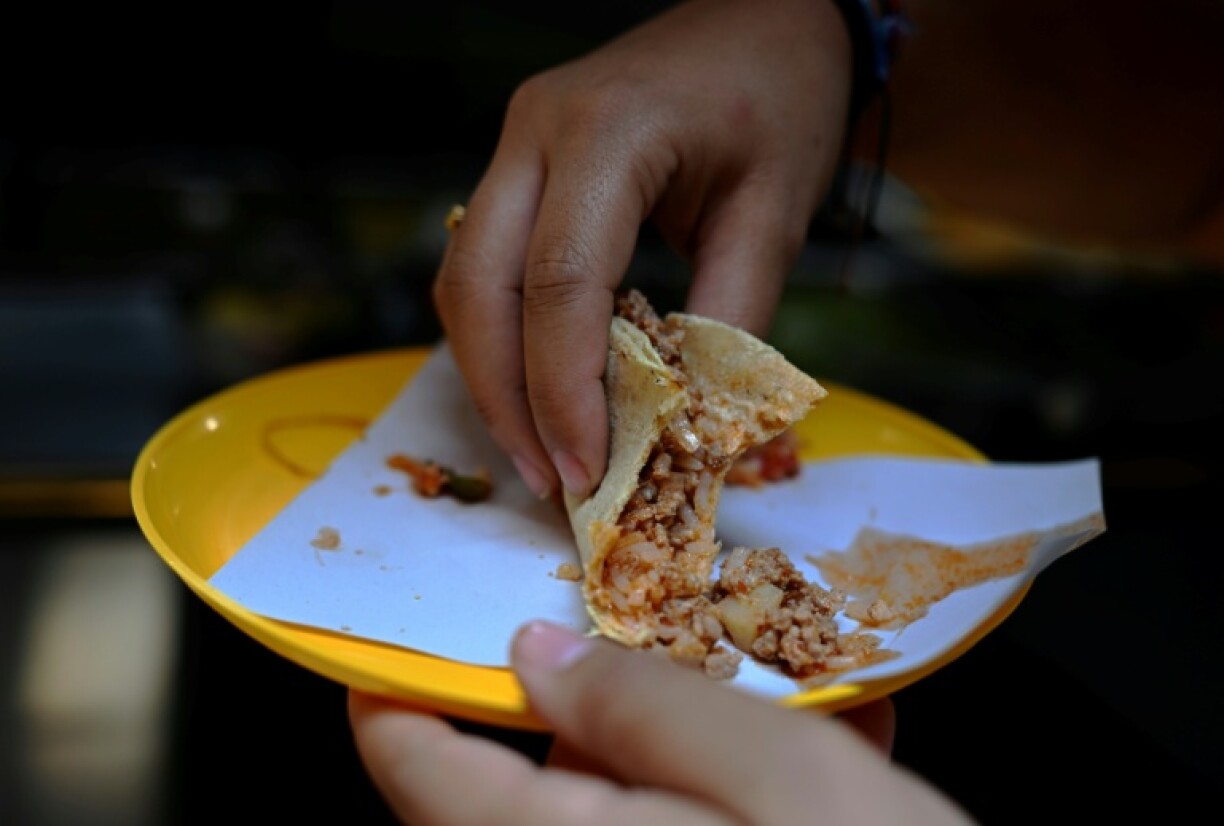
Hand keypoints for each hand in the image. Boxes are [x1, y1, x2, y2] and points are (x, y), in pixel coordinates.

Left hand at [349, 622, 974, 825]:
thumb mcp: (785, 782)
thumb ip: (652, 707)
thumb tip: (538, 652)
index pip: (417, 772)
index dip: (395, 687)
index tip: (409, 621)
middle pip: (520, 787)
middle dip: (589, 701)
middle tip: (666, 634)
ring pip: (609, 808)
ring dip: (681, 746)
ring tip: (779, 698)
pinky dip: (724, 794)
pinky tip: (824, 762)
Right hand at [432, 0, 852, 499]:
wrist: (764, 19)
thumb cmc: (781, 101)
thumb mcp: (774, 215)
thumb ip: (730, 324)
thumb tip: (690, 434)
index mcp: (609, 132)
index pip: (560, 281)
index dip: (563, 390)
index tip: (587, 469)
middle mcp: (538, 131)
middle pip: (480, 286)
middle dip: (506, 398)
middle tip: (548, 477)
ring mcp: (518, 143)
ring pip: (464, 279)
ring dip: (491, 374)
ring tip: (540, 451)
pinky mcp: (519, 165)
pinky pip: (483, 263)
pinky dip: (502, 335)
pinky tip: (537, 389)